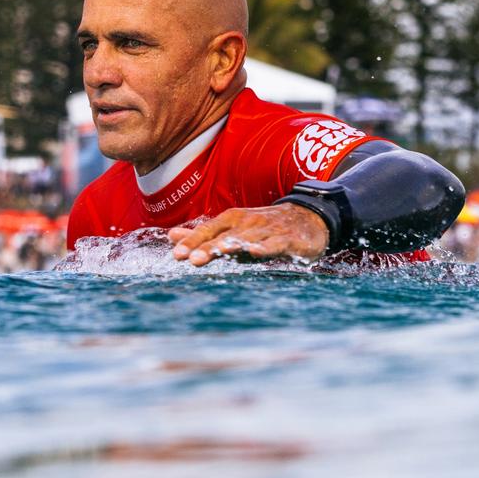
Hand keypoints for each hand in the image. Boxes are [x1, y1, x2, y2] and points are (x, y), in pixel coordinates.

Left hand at [168, 203, 328, 266]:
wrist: (307, 218)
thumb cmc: (263, 226)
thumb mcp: (232, 228)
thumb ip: (202, 235)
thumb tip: (170, 236)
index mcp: (231, 220)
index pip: (208, 231)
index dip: (193, 242)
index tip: (176, 254)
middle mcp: (246, 223)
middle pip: (224, 237)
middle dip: (207, 247)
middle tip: (190, 259)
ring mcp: (267, 230)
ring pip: (246, 239)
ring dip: (231, 246)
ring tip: (217, 253)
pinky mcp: (287, 239)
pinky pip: (274, 243)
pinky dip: (264, 247)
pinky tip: (255, 252)